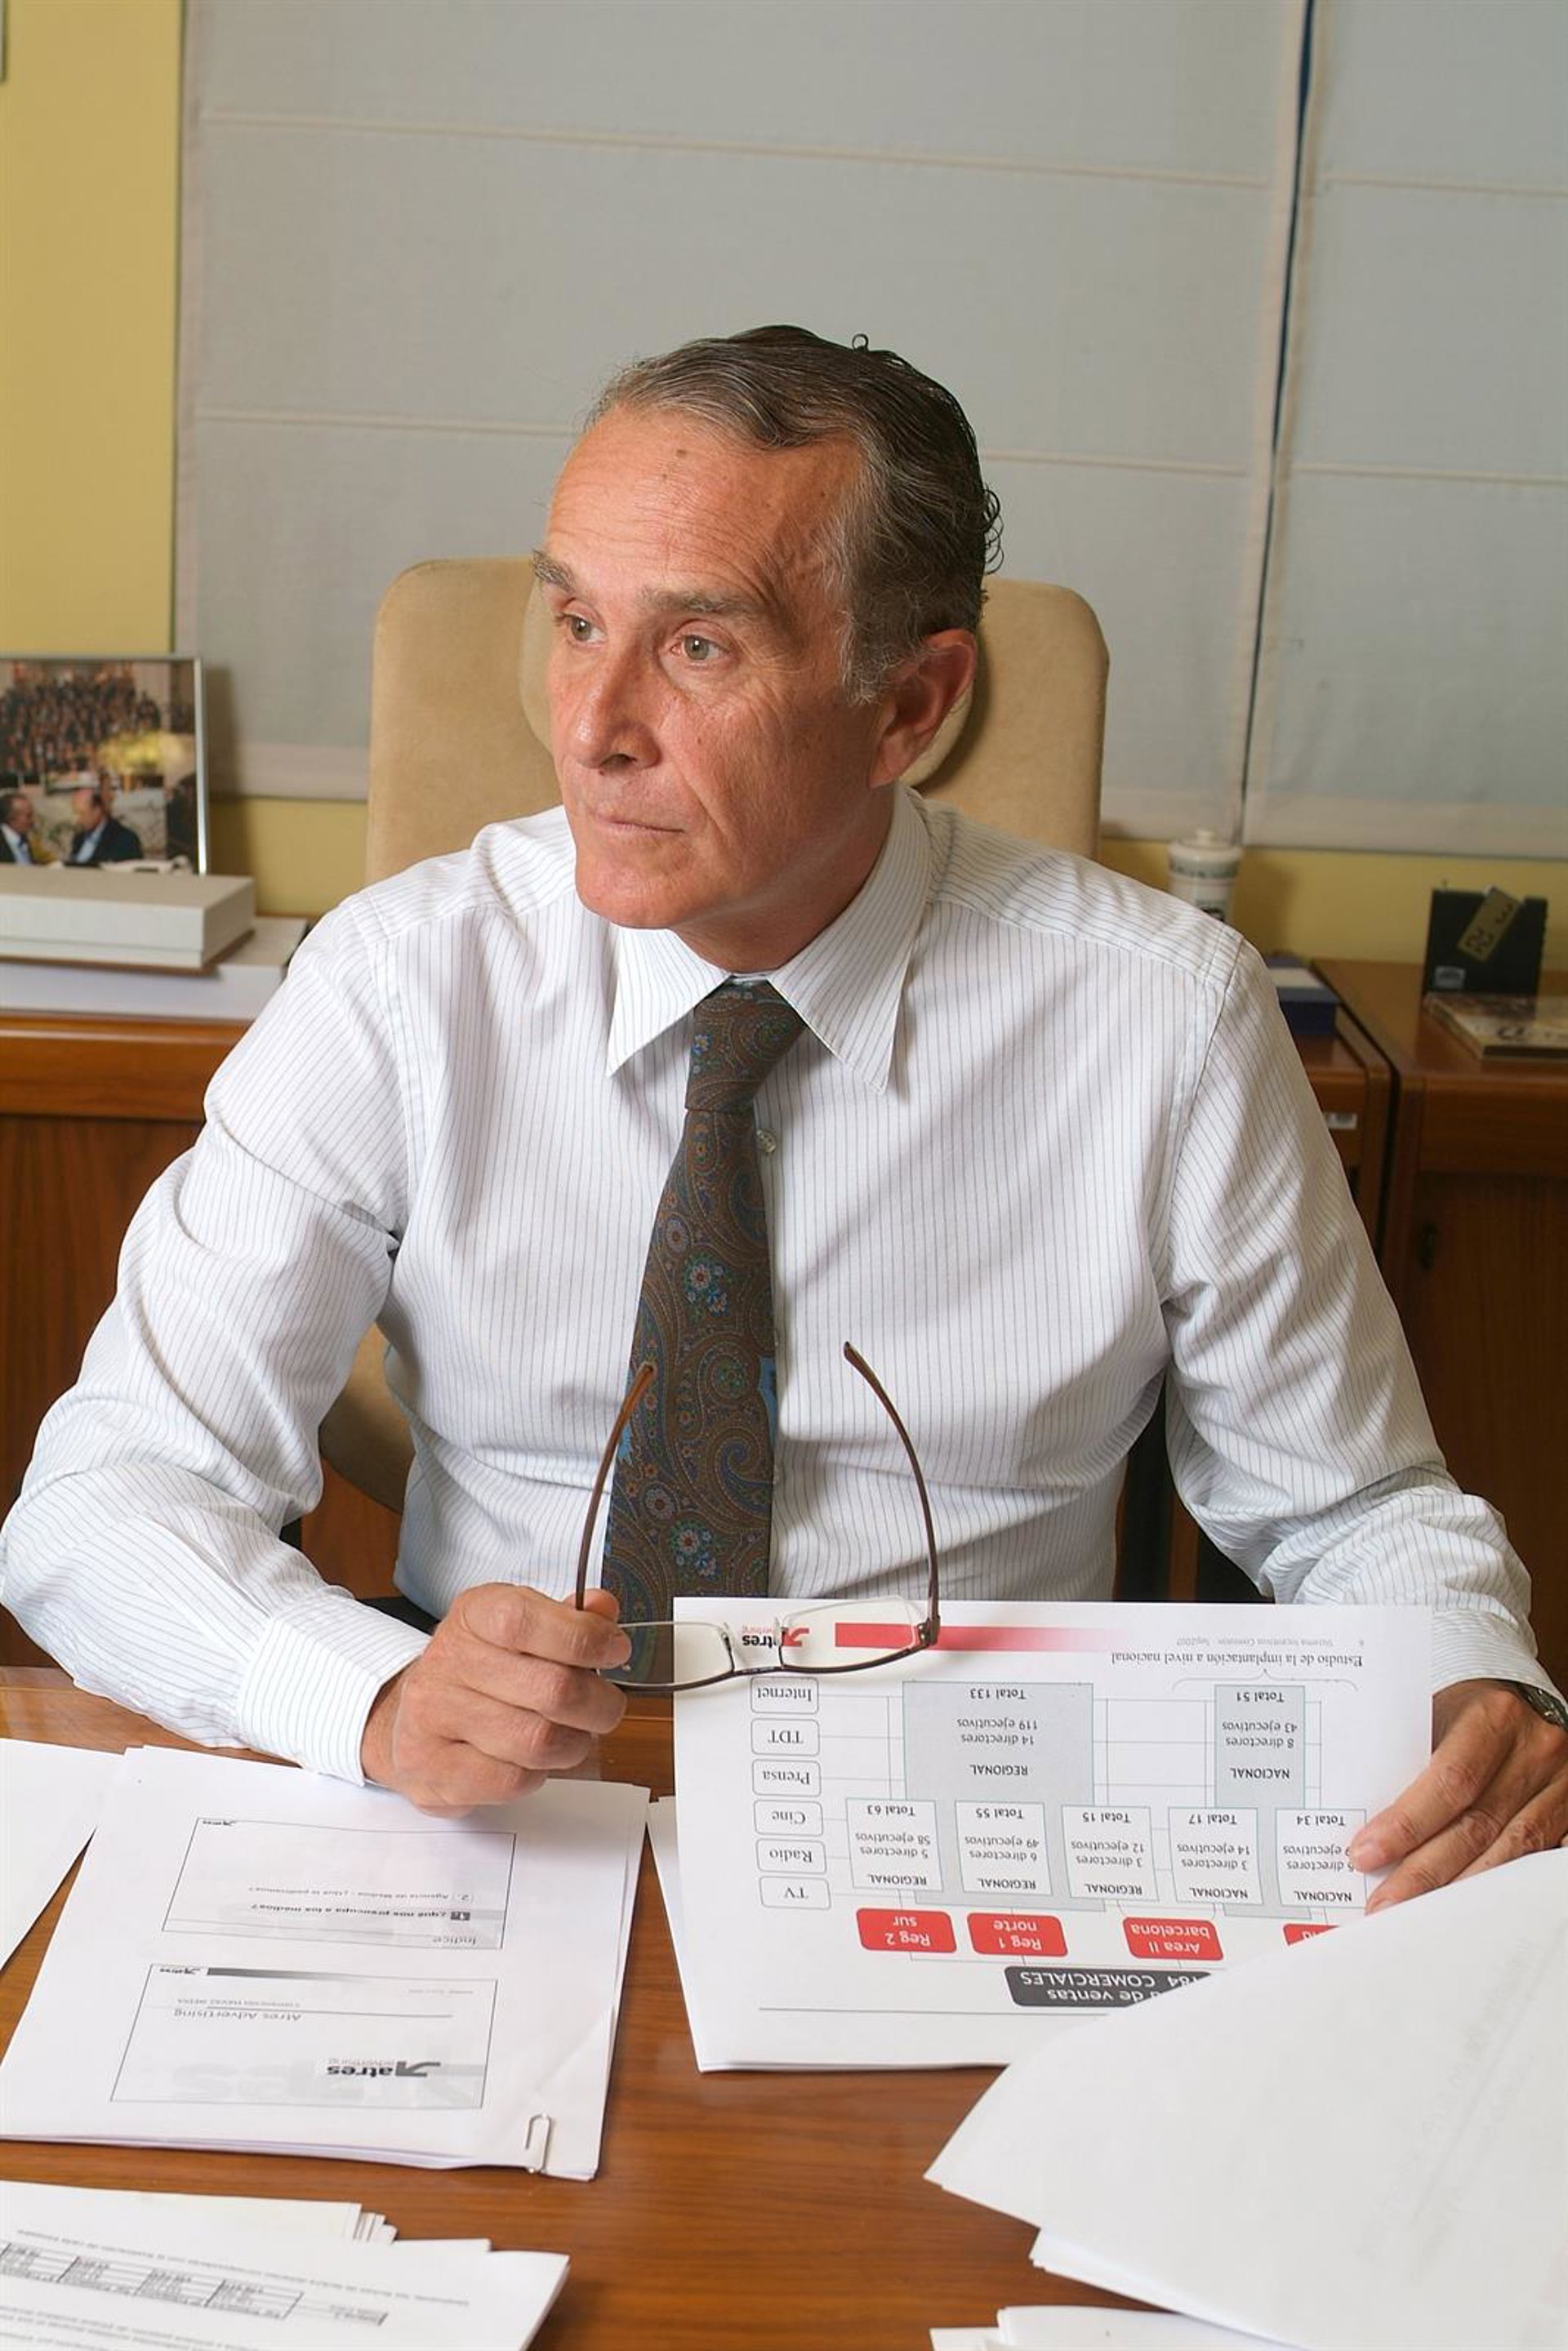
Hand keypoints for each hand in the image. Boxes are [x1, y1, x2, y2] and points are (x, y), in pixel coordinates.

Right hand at [360, 1583, 629, 1814]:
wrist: (412, 1720)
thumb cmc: (480, 1673)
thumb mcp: (521, 1630)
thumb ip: (568, 1619)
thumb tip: (603, 1609)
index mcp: (473, 1615)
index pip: (526, 1621)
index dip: (584, 1638)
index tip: (615, 1650)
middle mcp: (447, 1660)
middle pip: (552, 1689)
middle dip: (598, 1704)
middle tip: (605, 1707)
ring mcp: (433, 1717)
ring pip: (538, 1741)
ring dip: (573, 1744)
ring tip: (571, 1736)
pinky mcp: (432, 1769)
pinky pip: (512, 1780)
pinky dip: (538, 1774)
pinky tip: (531, 1760)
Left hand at [1348, 1679, 1567, 1910]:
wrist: (1520, 1699)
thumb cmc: (1465, 1706)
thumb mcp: (1437, 1710)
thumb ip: (1408, 1757)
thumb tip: (1360, 1821)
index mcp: (1494, 1717)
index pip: (1449, 1781)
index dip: (1408, 1823)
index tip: (1366, 1853)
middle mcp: (1535, 1750)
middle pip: (1477, 1826)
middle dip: (1425, 1871)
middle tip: (1384, 1904)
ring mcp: (1560, 1785)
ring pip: (1510, 1851)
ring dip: (1459, 1888)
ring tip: (1417, 1912)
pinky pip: (1536, 1857)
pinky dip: (1500, 1883)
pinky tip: (1468, 1904)